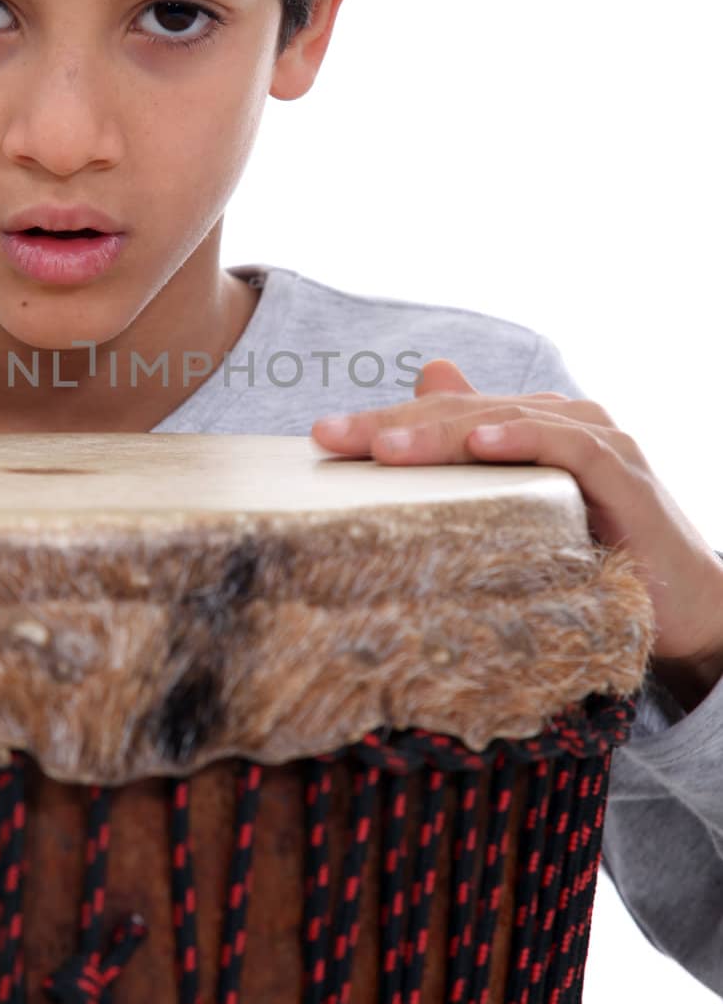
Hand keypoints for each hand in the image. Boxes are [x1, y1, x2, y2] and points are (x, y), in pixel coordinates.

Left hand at [311, 359, 722, 708]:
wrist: (682, 605)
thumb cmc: (595, 555)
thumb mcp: (520, 510)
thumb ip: (474, 459)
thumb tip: (422, 398)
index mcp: (528, 426)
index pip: (443, 415)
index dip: (382, 421)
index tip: (320, 437)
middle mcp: (561, 421)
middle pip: (463, 413)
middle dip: (392, 424)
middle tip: (331, 436)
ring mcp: (596, 443)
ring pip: (505, 422)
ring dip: (441, 432)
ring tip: (384, 446)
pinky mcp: (624, 475)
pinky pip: (570, 448)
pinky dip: (524, 440)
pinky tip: (480, 445)